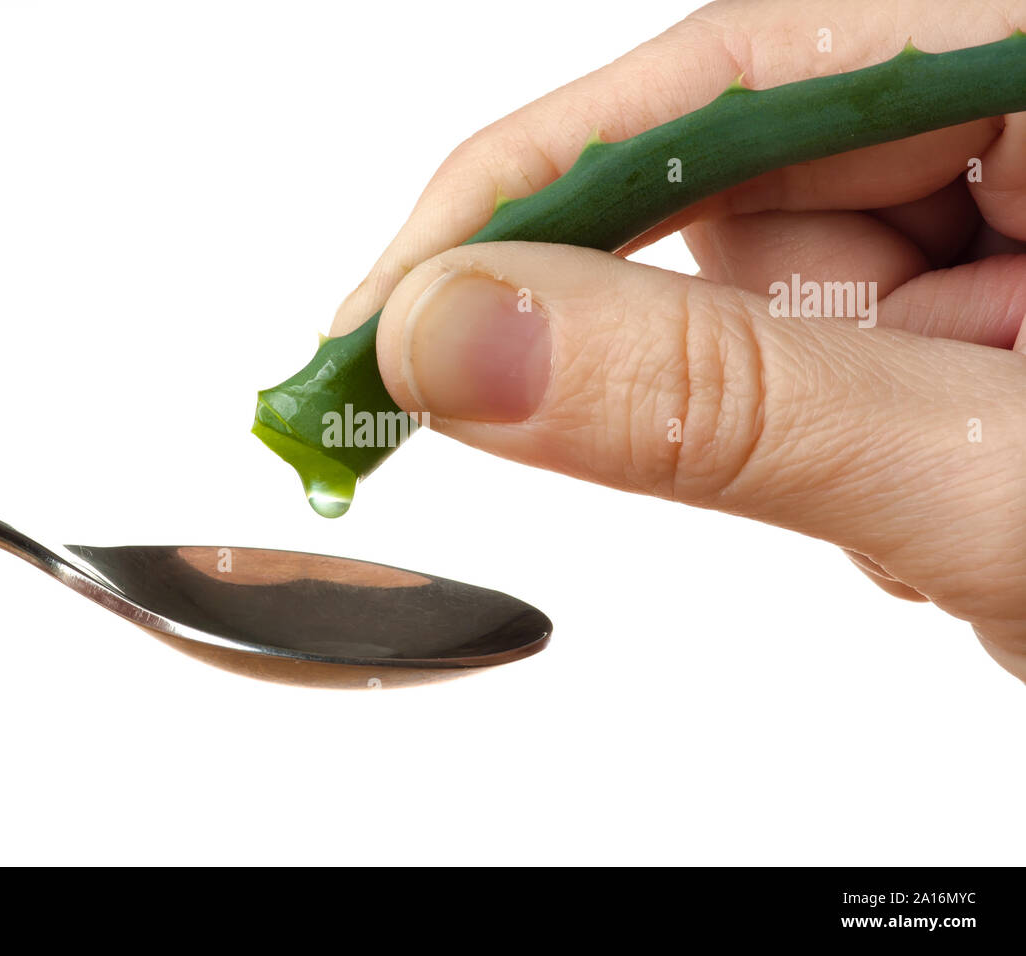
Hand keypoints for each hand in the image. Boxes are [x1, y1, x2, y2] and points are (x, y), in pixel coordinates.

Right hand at [331, 0, 1025, 679]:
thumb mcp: (1000, 489)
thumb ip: (718, 408)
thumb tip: (460, 341)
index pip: (732, 68)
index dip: (534, 185)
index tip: (390, 301)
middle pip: (748, 177)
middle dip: (711, 336)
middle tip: (789, 456)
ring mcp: (1016, 190)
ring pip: (776, 271)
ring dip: (796, 397)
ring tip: (942, 486)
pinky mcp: (988, 275)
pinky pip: (824, 324)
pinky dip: (832, 415)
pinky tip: (943, 470)